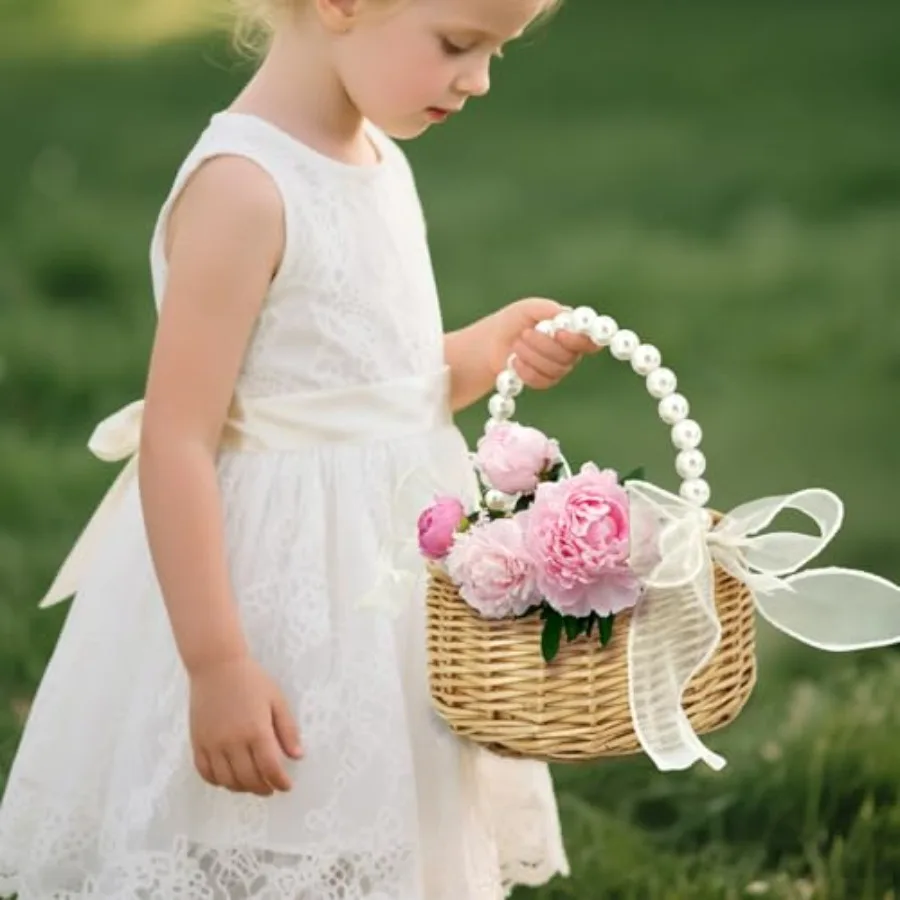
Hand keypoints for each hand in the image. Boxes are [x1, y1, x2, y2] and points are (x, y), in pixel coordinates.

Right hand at [189, 655, 302, 795]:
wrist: (216, 666)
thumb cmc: (251, 680)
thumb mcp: (276, 700)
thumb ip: (288, 730)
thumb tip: (297, 756)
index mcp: (256, 731)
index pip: (270, 768)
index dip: (280, 782)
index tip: (286, 786)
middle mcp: (232, 742)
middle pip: (248, 779)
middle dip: (263, 788)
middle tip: (271, 788)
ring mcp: (212, 744)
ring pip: (226, 780)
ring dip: (241, 788)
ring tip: (252, 785)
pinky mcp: (197, 742)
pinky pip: (205, 772)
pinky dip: (218, 781)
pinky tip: (229, 779)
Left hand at [489, 297, 599, 389]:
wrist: (491, 341)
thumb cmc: (513, 320)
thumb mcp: (528, 308)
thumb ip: (548, 309)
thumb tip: (567, 315)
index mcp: (571, 329)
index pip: (590, 340)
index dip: (578, 340)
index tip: (559, 333)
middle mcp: (569, 349)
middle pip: (570, 356)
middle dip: (544, 345)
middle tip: (524, 333)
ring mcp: (558, 367)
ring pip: (556, 369)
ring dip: (532, 356)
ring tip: (516, 345)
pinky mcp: (544, 380)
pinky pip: (542, 381)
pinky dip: (526, 371)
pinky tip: (514, 361)